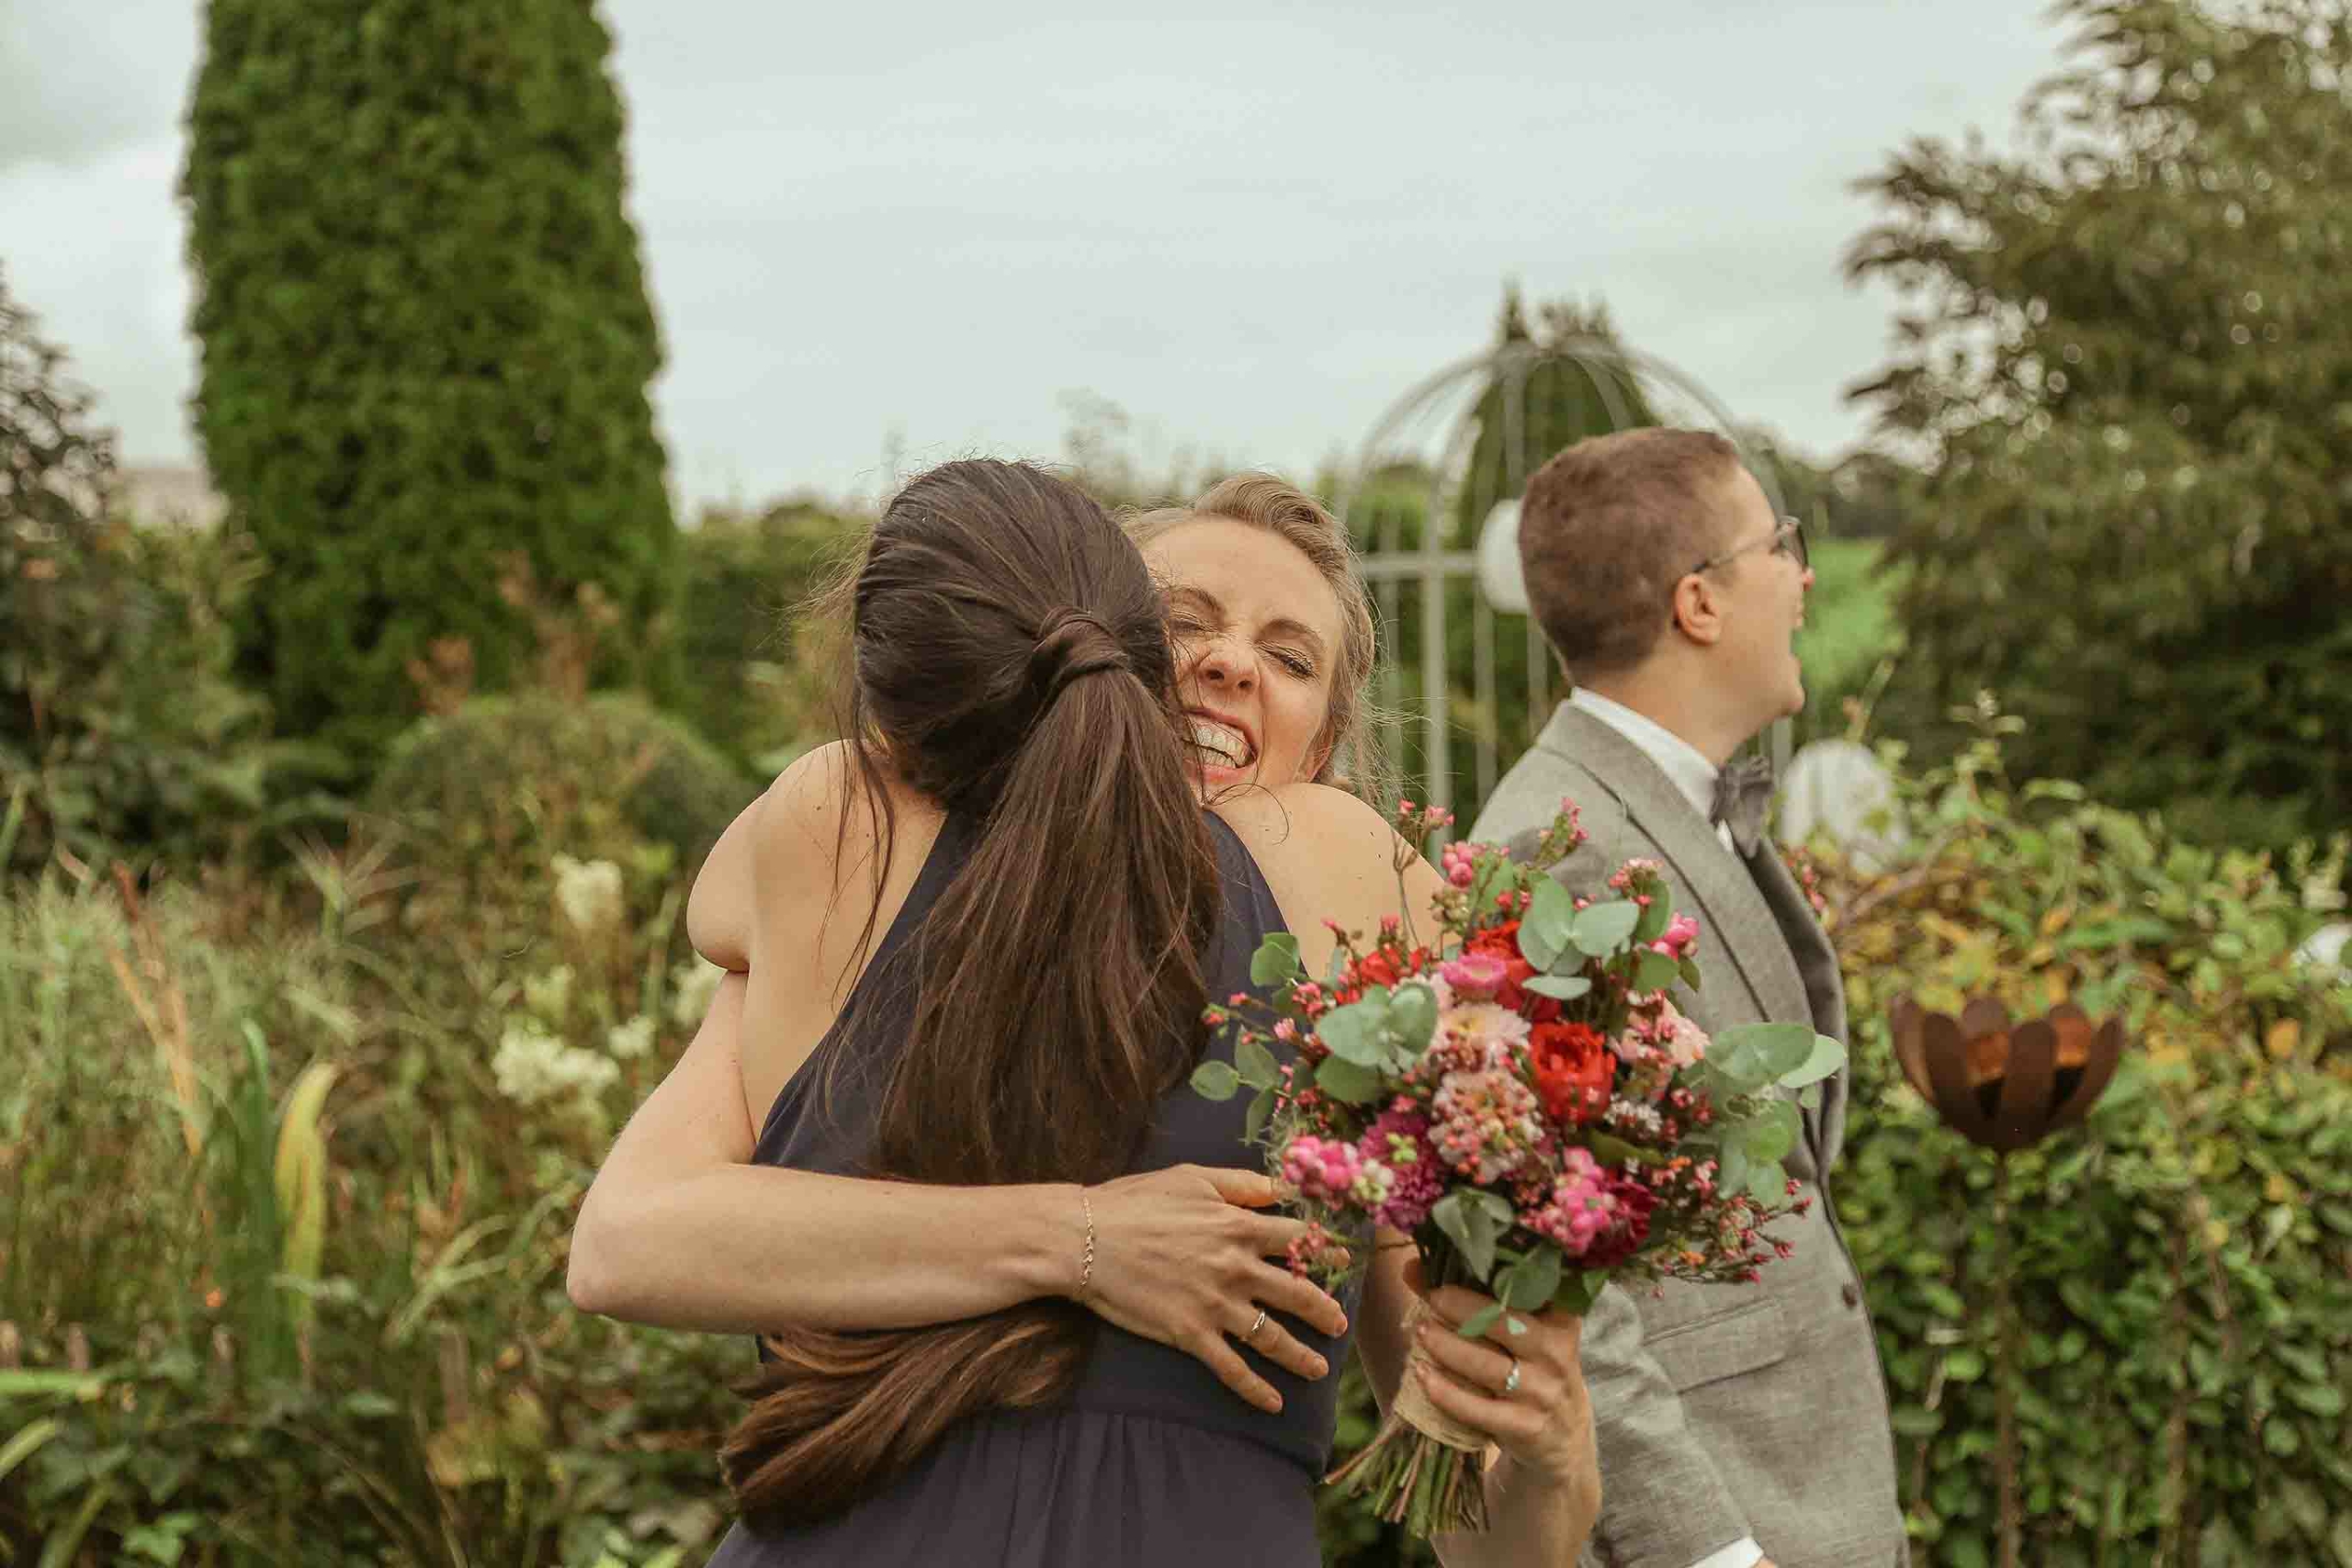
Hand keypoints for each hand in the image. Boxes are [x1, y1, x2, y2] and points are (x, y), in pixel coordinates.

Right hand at [1073, 1164, 1348, 1414]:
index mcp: (1239, 1226)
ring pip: (1273, 1338)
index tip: (1347, 1262)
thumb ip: (1240, 1184)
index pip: (1301, 1239)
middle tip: (1340, 1325)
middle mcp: (1236, 1267)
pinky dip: (1256, 1390)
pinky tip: (1274, 1403)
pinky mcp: (1191, 1334)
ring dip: (1301, 1357)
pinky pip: (1233, 1369)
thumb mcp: (1191, 1178)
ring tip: (1319, 1369)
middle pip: (1298, 1293)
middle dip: (1325, 1312)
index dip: (1328, 1250)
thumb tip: (1278, 1188)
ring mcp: (1216, 1305)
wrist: (1085, 1240)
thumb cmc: (1134, 1202)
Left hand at [1405, 1258, 1598, 1501]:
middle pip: (1506, 1323)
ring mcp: (1542, 1394)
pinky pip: (1480, 1410)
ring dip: (1449, 1347)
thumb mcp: (1522, 1337)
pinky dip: (1447, 1393)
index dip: (1493, 1272)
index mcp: (1559, 1322)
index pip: (1531, 1289)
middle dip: (1464, 1307)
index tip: (1456, 1257)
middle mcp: (1555, 1355)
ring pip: (1489, 1366)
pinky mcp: (1526, 1428)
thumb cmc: (1531, 1371)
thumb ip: (1478, 1302)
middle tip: (1431, 1297)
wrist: (1563, 1439)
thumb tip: (1415, 1267)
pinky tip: (1422, 1375)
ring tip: (1420, 1332)